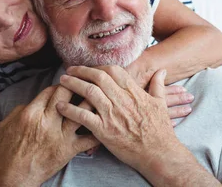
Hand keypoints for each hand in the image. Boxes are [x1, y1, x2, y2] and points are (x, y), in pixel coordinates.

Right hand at [0, 85, 98, 186]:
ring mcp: (60, 135)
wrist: (13, 177)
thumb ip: (20, 109)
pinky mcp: (68, 149)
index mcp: (31, 113)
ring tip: (96, 97)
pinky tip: (103, 124)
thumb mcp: (7, 124)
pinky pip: (89, 139)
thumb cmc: (7, 152)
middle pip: (66, 94)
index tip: (64, 85)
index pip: (50, 90)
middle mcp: (47, 121)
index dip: (59, 85)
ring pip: (81, 111)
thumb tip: (33, 101)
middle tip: (81, 85)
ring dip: (89, 102)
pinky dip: (97, 131)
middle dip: (75, 86)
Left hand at [56, 66, 190, 175]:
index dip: (98, 67)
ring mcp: (112, 115)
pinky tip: (60, 106)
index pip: (113, 71)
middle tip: (70, 70)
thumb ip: (158, 86)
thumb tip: (162, 72)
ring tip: (62, 81)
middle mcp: (121, 100)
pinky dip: (70, 109)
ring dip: (73, 84)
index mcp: (134, 92)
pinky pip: (83, 116)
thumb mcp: (161, 104)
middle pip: (98, 77)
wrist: (159, 154)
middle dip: (81, 71)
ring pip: (89, 92)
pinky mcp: (104, 130)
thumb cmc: (161, 131)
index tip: (89, 68)